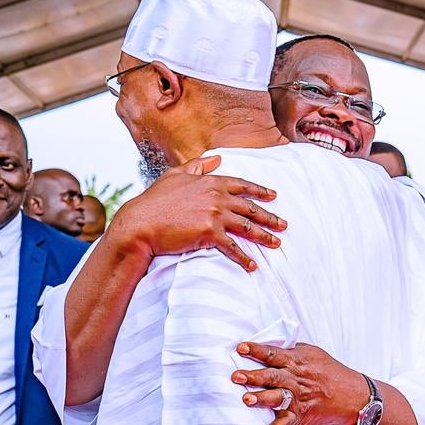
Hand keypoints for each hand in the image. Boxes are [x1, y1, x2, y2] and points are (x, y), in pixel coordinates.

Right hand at [111, 155, 285, 270]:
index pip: (242, 185)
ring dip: (264, 237)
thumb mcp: (176, 175)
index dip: (260, 190)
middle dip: (269, 216)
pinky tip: (253, 265)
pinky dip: (244, 258)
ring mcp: (214, 215)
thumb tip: (216, 159)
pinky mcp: (209, 234)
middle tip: (284, 224)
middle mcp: (217, 197)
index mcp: (210, 182)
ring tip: (276, 243)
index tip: (274, 196)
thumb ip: (198, 166)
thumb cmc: (154, 200)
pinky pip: (232, 248)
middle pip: (250, 207)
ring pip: (246, 227)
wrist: (140, 223)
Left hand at [230, 342, 369, 424]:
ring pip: (277, 397)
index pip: (272, 353)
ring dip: (261, 398)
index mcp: (296, 360)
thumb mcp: (311, 353)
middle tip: (235, 376)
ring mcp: (298, 397)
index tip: (240, 347)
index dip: (256, 350)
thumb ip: (289, 350)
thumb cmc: (328, 371)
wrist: (352, 395)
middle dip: (253, 376)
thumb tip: (266, 345)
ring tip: (246, 399)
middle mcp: (295, 378)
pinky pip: (286, 422)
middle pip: (272, 375)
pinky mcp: (301, 414)